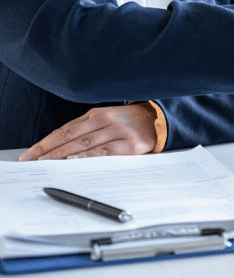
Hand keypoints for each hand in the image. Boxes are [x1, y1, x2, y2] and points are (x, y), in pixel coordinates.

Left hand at [18, 104, 157, 160]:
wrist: (159, 120)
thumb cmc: (129, 123)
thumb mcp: (107, 120)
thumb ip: (86, 130)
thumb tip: (58, 148)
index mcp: (97, 114)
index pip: (65, 130)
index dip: (45, 142)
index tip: (30, 154)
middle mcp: (106, 120)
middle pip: (71, 136)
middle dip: (49, 150)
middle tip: (33, 161)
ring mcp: (118, 132)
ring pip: (85, 144)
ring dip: (64, 154)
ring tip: (48, 163)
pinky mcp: (131, 144)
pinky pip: (105, 152)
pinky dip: (89, 157)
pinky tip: (76, 161)